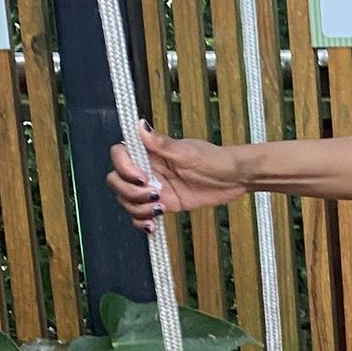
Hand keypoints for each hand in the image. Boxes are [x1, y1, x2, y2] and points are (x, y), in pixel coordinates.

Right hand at [107, 123, 246, 229]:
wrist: (234, 179)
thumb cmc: (215, 160)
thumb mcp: (188, 152)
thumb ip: (161, 143)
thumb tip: (140, 125)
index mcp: (150, 152)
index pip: (120, 155)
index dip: (123, 167)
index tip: (141, 176)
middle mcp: (148, 169)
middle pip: (116, 181)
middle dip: (129, 192)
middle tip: (154, 195)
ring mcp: (153, 188)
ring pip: (127, 201)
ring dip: (137, 209)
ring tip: (159, 208)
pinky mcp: (163, 204)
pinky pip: (141, 215)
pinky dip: (141, 222)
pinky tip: (152, 225)